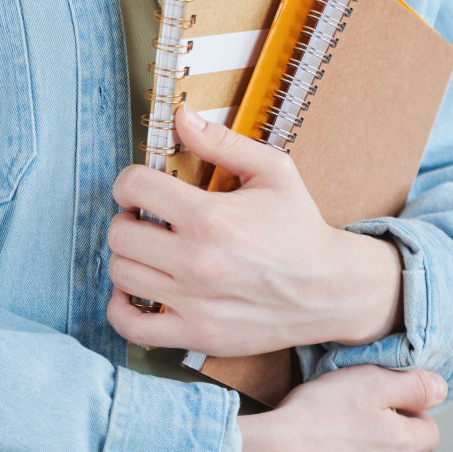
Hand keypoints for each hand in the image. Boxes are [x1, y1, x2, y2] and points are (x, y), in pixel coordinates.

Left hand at [107, 105, 402, 355]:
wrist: (332, 289)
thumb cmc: (300, 227)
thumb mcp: (272, 171)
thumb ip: (221, 141)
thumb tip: (181, 115)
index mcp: (211, 216)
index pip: (135, 186)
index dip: (129, 181)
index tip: (139, 187)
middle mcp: (197, 261)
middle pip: (120, 234)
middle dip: (128, 218)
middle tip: (147, 219)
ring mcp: (195, 303)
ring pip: (121, 275)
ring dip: (128, 258)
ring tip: (150, 251)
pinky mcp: (197, 336)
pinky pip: (132, 328)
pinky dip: (121, 309)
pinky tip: (135, 291)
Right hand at [223, 365, 445, 451]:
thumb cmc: (315, 418)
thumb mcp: (367, 382)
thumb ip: (410, 384)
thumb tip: (440, 389)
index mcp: (400, 449)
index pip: (429, 433)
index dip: (410, 412)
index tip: (381, 401)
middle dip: (377, 437)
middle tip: (342, 415)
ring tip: (319, 439)